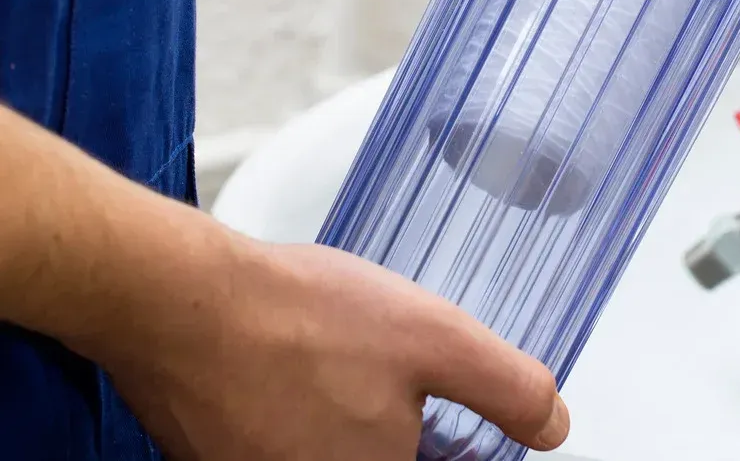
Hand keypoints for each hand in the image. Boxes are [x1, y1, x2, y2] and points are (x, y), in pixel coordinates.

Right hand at [104, 238, 567, 460]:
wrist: (178, 300)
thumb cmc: (297, 319)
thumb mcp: (438, 339)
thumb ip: (507, 389)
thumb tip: (555, 426)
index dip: (454, 442)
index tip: (447, 412)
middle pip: (386, 457)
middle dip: (401, 421)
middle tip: (386, 366)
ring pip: (334, 444)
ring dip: (348, 409)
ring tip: (338, 355)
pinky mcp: (221, 458)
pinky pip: (286, 437)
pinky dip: (300, 403)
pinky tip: (298, 358)